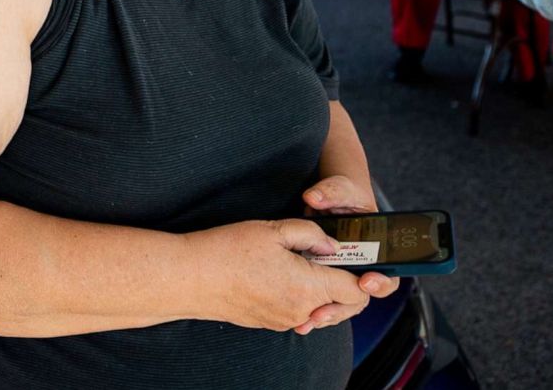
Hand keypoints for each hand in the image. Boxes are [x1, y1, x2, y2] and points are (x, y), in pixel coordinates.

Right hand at [185, 220, 371, 333]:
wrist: (189, 278)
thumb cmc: (227, 251)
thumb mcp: (273, 229)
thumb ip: (312, 234)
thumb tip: (331, 245)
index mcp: (308, 287)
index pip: (357, 292)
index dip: (363, 275)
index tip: (357, 259)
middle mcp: (301, 311)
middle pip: (342, 304)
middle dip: (342, 282)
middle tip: (329, 256)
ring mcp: (284, 321)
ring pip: (319, 308)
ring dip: (318, 289)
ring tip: (300, 262)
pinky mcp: (269, 323)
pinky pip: (297, 311)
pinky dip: (298, 295)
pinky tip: (280, 274)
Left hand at [299, 175, 399, 331]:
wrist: (329, 197)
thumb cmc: (345, 194)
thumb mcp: (342, 189)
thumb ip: (331, 192)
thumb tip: (313, 198)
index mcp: (377, 249)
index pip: (390, 275)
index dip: (382, 283)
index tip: (366, 281)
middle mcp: (361, 265)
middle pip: (362, 296)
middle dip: (345, 305)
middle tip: (325, 311)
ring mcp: (341, 272)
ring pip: (342, 301)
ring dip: (328, 312)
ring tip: (310, 319)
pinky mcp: (322, 275)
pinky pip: (322, 296)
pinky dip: (312, 308)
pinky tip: (299, 319)